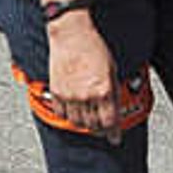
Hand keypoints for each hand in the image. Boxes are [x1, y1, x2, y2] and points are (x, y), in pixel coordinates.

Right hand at [43, 14, 128, 137]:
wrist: (72, 34)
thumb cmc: (94, 46)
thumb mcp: (113, 68)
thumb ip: (113, 89)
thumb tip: (115, 106)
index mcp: (104, 90)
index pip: (110, 122)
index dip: (114, 133)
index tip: (115, 138)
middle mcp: (86, 96)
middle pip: (94, 126)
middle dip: (101, 130)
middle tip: (104, 129)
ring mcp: (70, 95)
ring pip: (77, 123)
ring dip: (85, 125)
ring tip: (89, 122)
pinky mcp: (57, 92)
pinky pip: (62, 113)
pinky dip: (69, 116)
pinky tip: (74, 112)